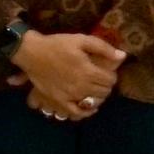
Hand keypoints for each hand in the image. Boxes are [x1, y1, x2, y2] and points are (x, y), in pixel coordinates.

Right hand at [11, 30, 127, 121]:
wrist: (32, 53)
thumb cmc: (57, 45)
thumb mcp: (81, 40)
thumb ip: (103, 48)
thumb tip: (122, 56)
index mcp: (89, 71)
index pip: (111, 80)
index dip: (111, 75)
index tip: (106, 71)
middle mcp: (82, 86)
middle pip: (104, 92)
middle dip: (105, 85)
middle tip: (100, 79)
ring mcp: (70, 95)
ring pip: (93, 102)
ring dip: (98, 97)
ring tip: (94, 90)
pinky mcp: (60, 101)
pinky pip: (76, 112)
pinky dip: (85, 113)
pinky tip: (89, 108)